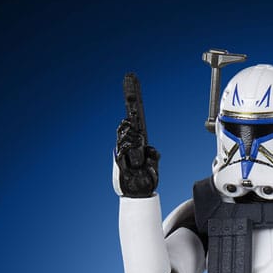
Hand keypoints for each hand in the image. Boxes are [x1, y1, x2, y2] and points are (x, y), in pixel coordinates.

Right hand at [114, 72, 159, 197]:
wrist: (138, 193)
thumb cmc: (146, 180)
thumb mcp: (154, 163)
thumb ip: (153, 155)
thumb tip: (151, 150)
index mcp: (137, 140)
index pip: (136, 115)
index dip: (133, 98)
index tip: (131, 80)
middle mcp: (128, 141)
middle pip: (129, 122)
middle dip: (133, 124)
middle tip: (138, 136)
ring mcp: (122, 148)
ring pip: (127, 134)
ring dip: (135, 144)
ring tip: (139, 157)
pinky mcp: (118, 156)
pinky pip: (123, 147)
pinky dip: (129, 151)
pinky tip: (134, 158)